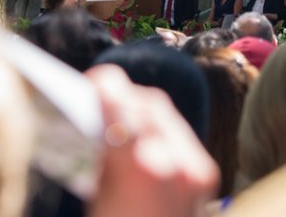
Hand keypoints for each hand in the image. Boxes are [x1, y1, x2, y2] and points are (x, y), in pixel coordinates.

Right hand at [86, 64, 217, 216]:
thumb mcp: (92, 202)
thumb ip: (88, 160)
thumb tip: (81, 124)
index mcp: (139, 170)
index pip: (121, 107)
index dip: (103, 89)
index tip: (89, 82)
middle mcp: (174, 165)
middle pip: (147, 106)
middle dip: (121, 97)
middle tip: (95, 97)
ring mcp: (195, 172)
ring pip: (165, 118)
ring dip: (140, 111)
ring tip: (115, 116)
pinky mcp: (204, 180)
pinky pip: (178, 137)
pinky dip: (157, 130)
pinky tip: (138, 139)